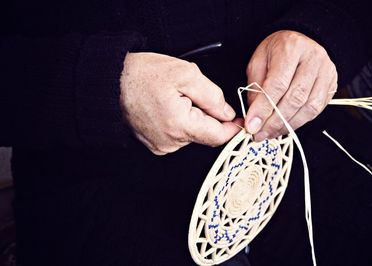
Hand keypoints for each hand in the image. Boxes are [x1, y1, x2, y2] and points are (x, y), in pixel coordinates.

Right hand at [120, 52, 240, 154]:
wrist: (110, 83)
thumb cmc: (142, 75)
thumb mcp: (185, 74)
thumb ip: (212, 96)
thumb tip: (227, 113)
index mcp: (180, 125)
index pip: (218, 136)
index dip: (233, 128)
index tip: (241, 121)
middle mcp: (170, 142)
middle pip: (205, 134)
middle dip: (209, 116)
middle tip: (195, 95)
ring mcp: (161, 145)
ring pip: (192, 134)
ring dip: (193, 119)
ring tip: (175, 99)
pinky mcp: (155, 144)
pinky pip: (178, 136)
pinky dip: (181, 123)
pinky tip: (168, 108)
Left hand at [245, 30, 336, 140]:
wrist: (300, 41)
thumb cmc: (276, 52)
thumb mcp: (258, 62)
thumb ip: (255, 87)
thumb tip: (255, 117)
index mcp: (291, 47)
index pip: (278, 83)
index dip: (264, 108)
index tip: (251, 126)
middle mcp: (313, 58)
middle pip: (295, 97)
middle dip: (274, 121)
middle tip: (259, 134)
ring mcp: (327, 71)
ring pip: (308, 107)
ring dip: (287, 125)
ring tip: (269, 133)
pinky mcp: (332, 84)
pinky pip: (316, 110)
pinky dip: (298, 122)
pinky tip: (284, 126)